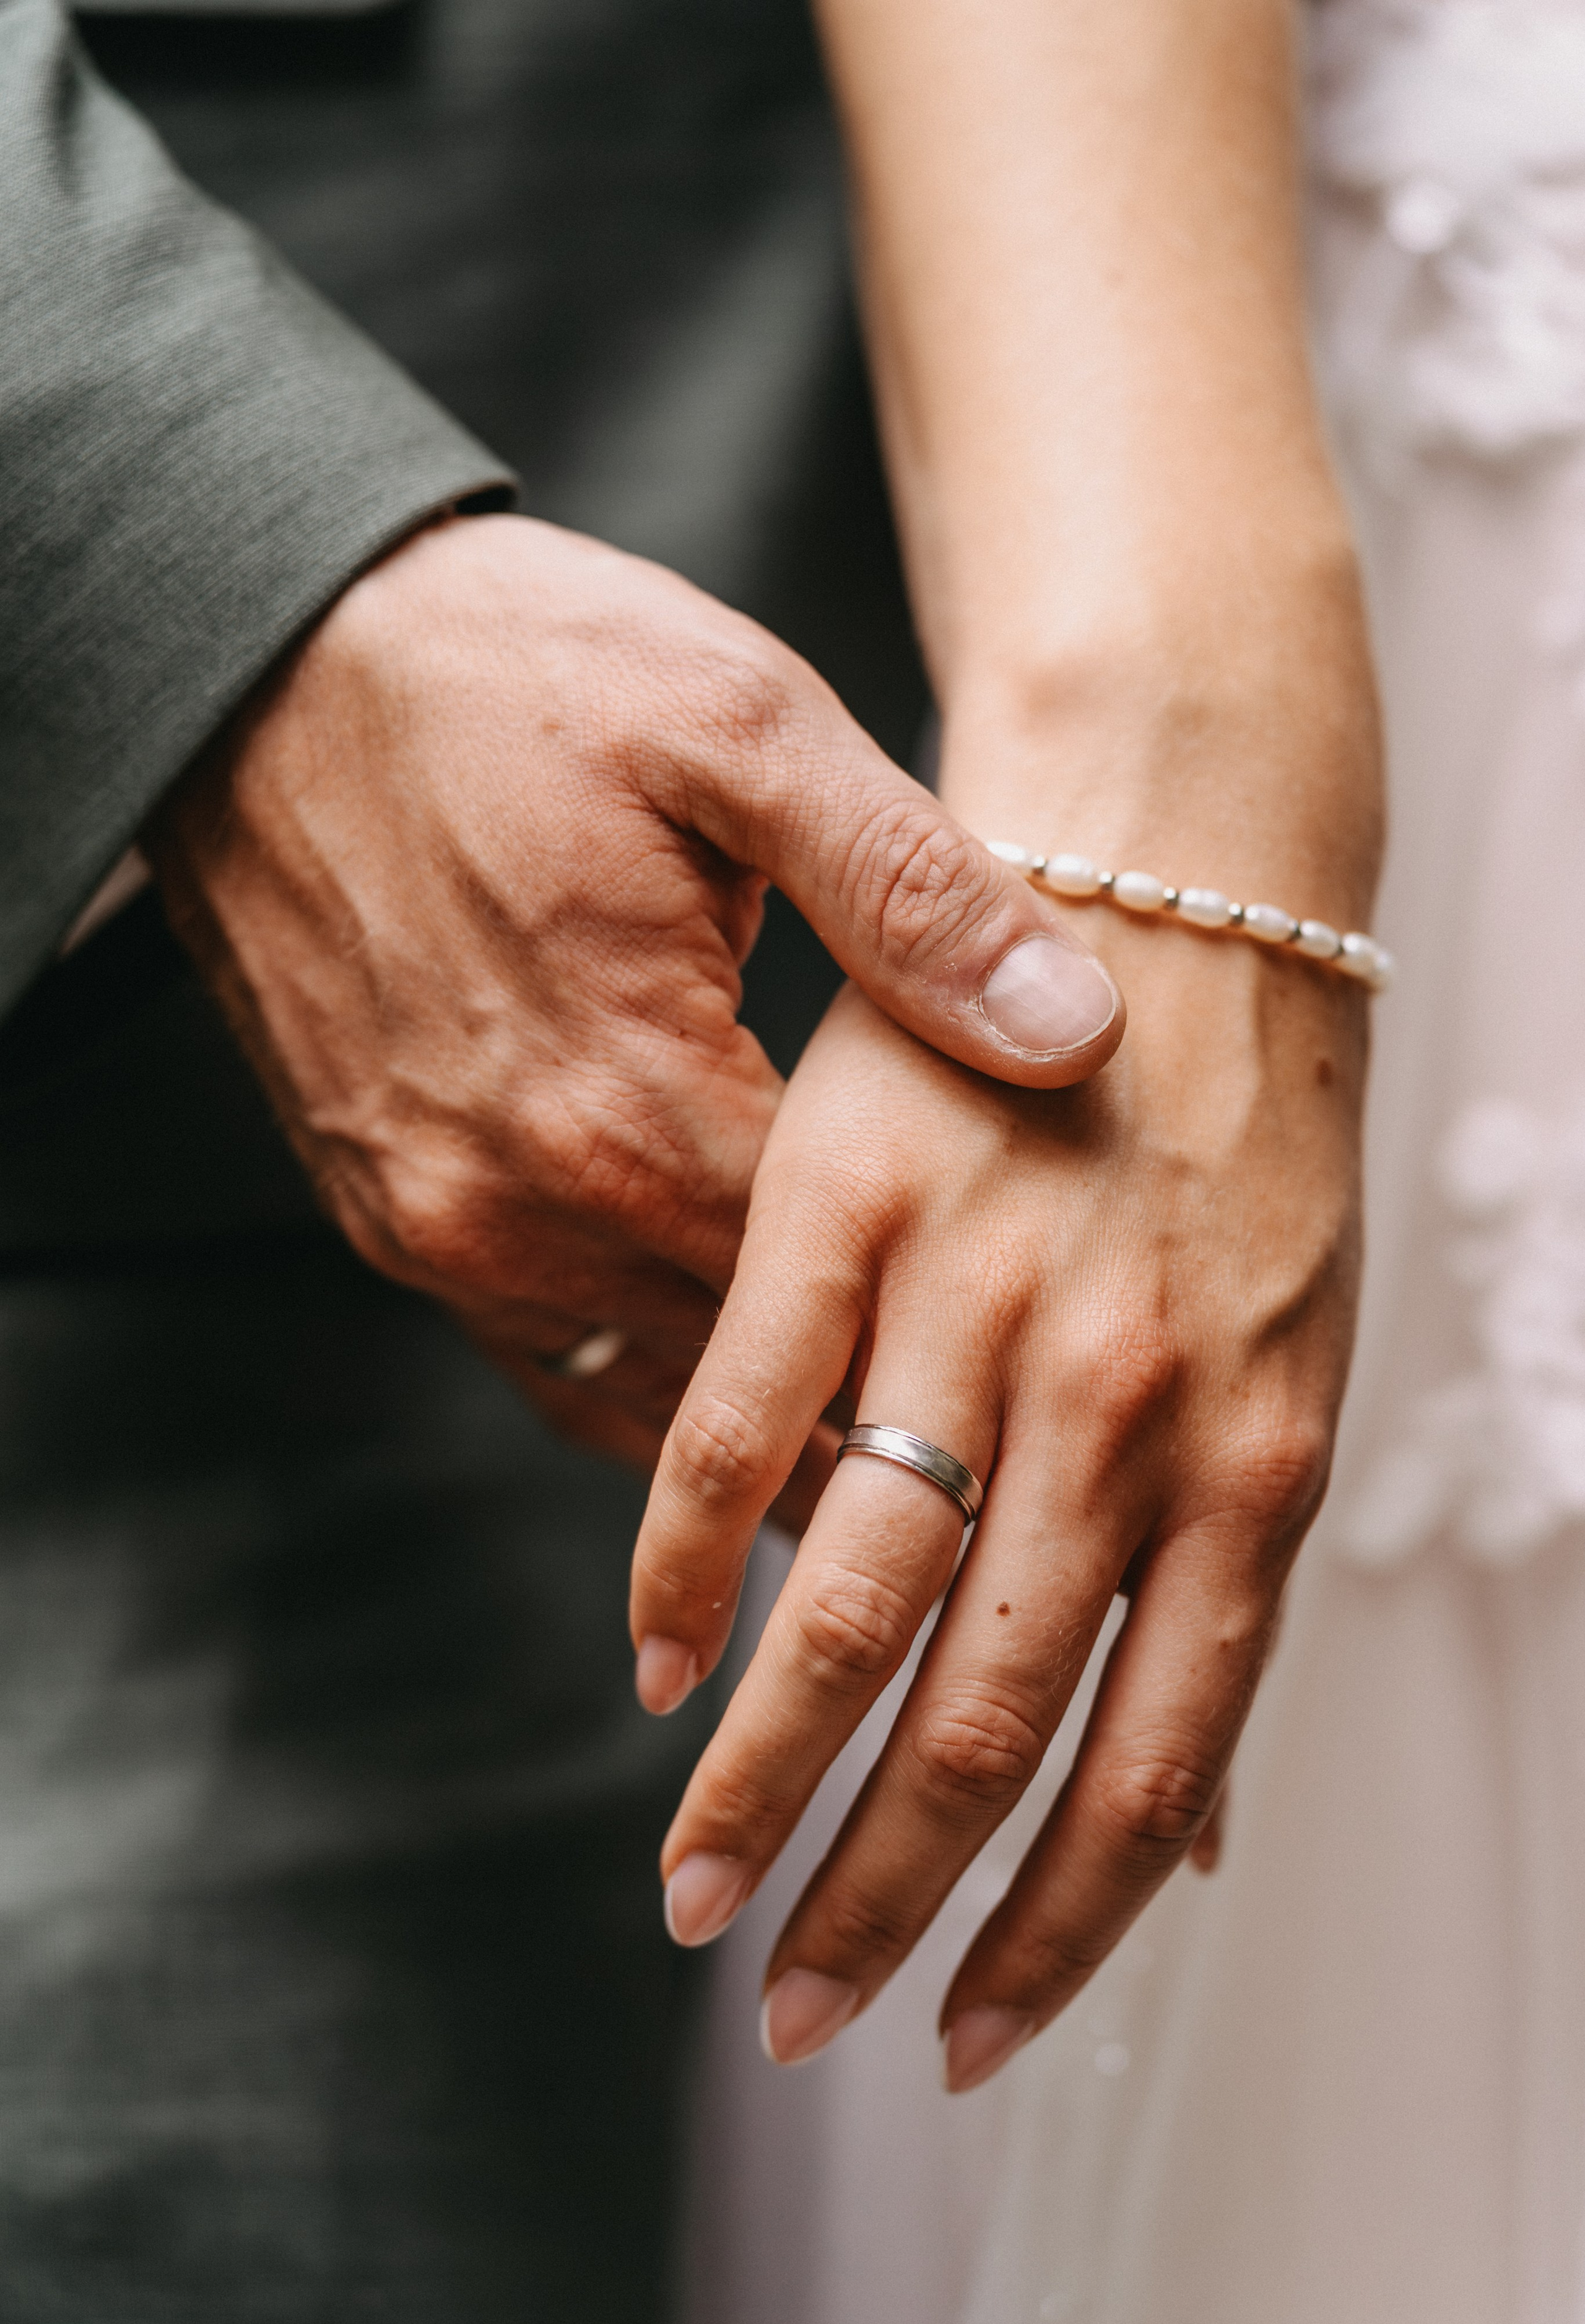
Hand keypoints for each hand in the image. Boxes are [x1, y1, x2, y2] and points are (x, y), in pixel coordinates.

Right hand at [146, 511, 1121, 1495]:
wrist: (263, 661)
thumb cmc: (511, 672)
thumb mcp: (740, 727)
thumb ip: (912, 893)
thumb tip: (1079, 1032)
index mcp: (632, 1101)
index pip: (841, 1306)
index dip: (958, 1338)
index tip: (1059, 1360)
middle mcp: (521, 1205)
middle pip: (749, 1375)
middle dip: (877, 1399)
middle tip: (1009, 1423)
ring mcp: (439, 1226)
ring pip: (645, 1390)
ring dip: (761, 1405)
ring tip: (896, 1431)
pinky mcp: (387, 1214)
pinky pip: (543, 1359)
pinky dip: (644, 1378)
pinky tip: (733, 1380)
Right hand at [630, 921, 1364, 2084]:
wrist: (1179, 858)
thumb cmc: (1238, 1117)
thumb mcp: (1291, 1349)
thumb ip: (1226, 1573)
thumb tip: (1209, 1811)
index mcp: (1251, 1455)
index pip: (1148, 1768)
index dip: (1053, 1934)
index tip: (970, 2037)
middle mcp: (1117, 1399)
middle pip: (984, 1719)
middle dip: (882, 1901)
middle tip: (806, 2015)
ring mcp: (974, 1294)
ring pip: (848, 1595)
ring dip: (764, 1776)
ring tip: (698, 1896)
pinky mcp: (840, 1192)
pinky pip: (736, 1409)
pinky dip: (687, 1551)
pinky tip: (656, 1665)